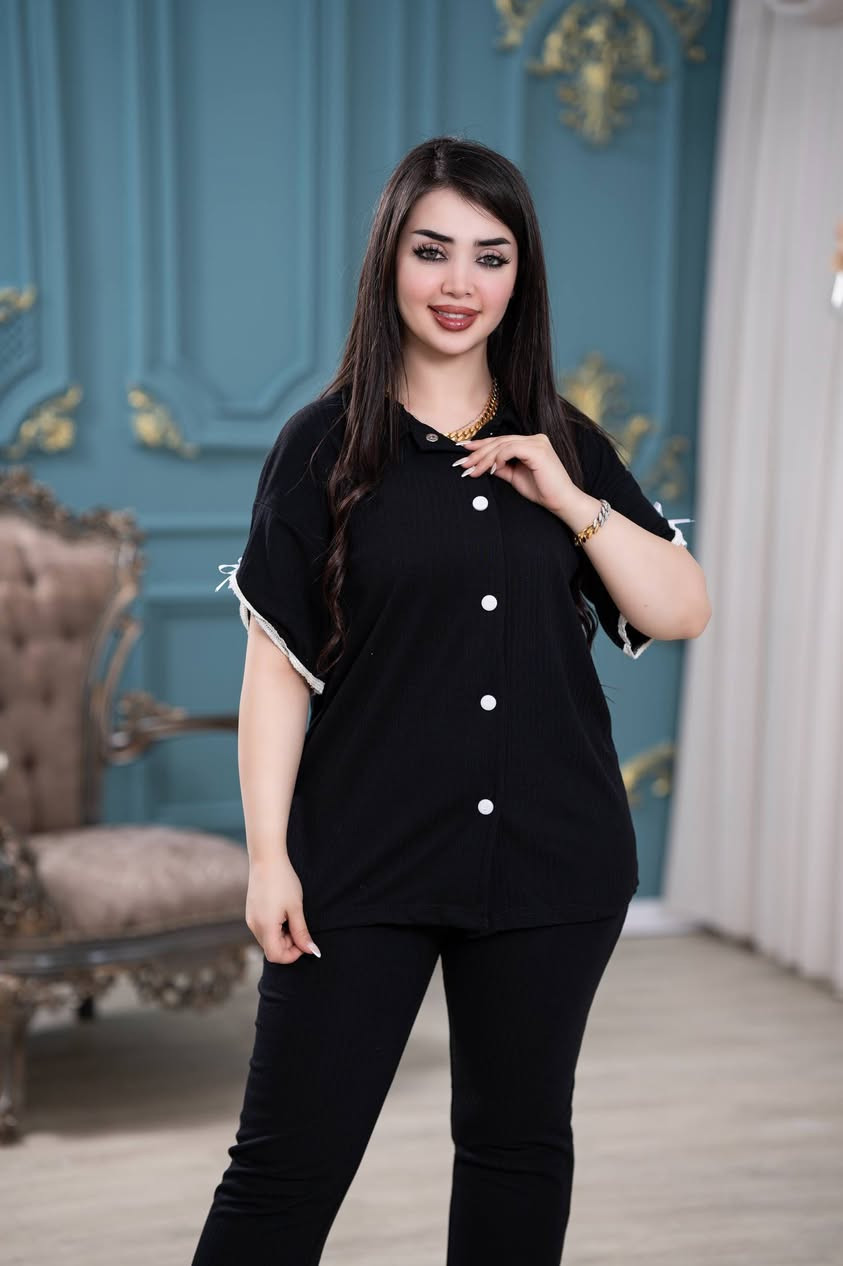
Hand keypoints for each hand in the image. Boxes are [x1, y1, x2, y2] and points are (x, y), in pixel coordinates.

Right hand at [245, 854, 321, 964]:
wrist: (266, 859)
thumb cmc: (283, 881)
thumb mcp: (296, 908)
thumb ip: (302, 932)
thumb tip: (311, 951)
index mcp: (265, 927)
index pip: (276, 956)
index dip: (292, 955)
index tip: (304, 942)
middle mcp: (254, 926)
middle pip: (271, 949)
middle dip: (288, 945)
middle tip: (300, 927)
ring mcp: (251, 919)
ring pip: (267, 940)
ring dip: (282, 937)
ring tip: (292, 917)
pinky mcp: (251, 912)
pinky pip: (263, 929)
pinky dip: (274, 928)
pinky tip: (283, 913)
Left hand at [454, 431, 579, 518]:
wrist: (560, 502)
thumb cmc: (542, 491)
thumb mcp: (515, 477)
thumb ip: (501, 468)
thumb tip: (482, 464)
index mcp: (531, 443)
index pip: (502, 441)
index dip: (482, 445)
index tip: (464, 451)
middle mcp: (535, 439)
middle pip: (500, 441)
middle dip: (478, 452)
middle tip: (463, 463)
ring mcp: (537, 442)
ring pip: (502, 445)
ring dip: (484, 458)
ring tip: (473, 470)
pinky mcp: (538, 450)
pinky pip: (510, 449)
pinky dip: (498, 458)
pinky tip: (491, 469)